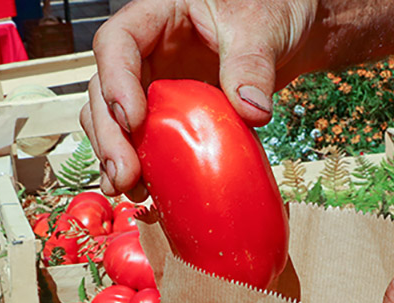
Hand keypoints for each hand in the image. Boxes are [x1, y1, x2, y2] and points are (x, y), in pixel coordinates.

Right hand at [80, 0, 317, 197]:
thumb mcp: (261, 28)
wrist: (290, 32)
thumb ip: (252, 65)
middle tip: (125, 175)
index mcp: (157, 16)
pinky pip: (145, 141)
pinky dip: (141, 167)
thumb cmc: (270, 11)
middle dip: (109, 135)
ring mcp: (154, 85)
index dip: (115, 82)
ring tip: (130, 191)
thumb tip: (252, 112)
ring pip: (113, 120)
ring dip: (115, 156)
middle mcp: (146, 52)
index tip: (134, 119)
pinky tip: (147, 193)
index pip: (117, 43)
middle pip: (103, 90)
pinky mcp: (171, 115)